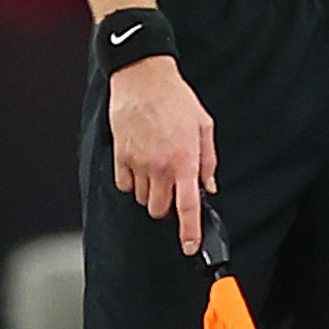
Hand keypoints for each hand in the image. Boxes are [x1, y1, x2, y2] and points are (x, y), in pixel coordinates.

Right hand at [108, 57, 216, 254]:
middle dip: (169, 209)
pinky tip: (142, 165)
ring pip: (143, 200)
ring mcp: (137, 163)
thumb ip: (208, 161)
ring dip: (153, 194)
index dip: (190, 231)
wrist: (143, 80)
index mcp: (185, 160)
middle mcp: (160, 166)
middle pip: (161, 210)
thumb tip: (209, 187)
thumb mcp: (204, 127)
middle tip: (176, 192)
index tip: (190, 247)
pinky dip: (133, 183)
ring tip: (160, 169)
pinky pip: (125, 186)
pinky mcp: (119, 158)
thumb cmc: (176, 100)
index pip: (188, 205)